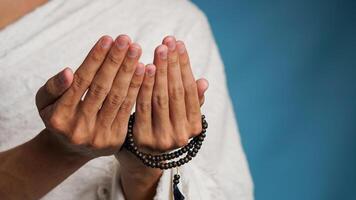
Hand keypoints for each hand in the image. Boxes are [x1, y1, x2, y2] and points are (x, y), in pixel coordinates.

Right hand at [35, 35, 144, 157]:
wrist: (71, 148)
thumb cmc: (58, 116)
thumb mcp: (45, 102)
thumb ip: (54, 86)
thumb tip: (69, 72)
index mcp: (58, 118)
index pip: (80, 82)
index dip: (95, 59)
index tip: (108, 39)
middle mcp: (79, 129)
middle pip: (101, 88)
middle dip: (115, 61)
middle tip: (126, 39)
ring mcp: (99, 136)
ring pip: (117, 98)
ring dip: (128, 71)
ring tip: (136, 50)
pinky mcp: (116, 139)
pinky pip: (127, 109)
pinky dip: (136, 88)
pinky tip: (143, 69)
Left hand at [117, 36, 207, 168]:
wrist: (142, 158)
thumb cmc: (164, 128)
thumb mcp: (182, 118)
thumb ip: (192, 102)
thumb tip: (204, 82)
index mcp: (194, 128)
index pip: (190, 91)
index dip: (185, 66)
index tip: (179, 45)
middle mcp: (181, 136)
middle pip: (176, 92)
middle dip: (172, 64)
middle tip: (168, 41)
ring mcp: (162, 138)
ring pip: (161, 97)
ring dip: (160, 70)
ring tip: (158, 49)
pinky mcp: (142, 138)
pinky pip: (143, 105)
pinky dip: (144, 85)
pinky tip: (143, 67)